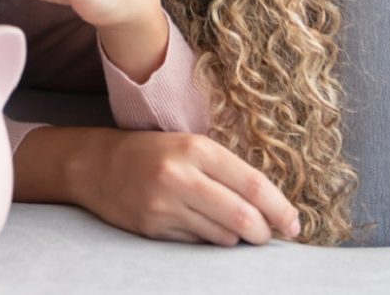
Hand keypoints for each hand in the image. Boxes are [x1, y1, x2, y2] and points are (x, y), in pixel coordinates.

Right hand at [76, 130, 300, 245]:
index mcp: (196, 149)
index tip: (294, 224)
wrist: (95, 164)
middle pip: (243, 218)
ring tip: (231, 228)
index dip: (281, 210)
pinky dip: (208, 241)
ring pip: (222, 237)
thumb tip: (270, 207)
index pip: (253, 186)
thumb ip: (227, 171)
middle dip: (263, 233)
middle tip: (267, 235)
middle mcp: (180, 177)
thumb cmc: (152, 152)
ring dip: (236, 238)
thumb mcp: (190, 146)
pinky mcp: (153, 228)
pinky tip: (200, 226)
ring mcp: (164, 205)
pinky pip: (197, 244)